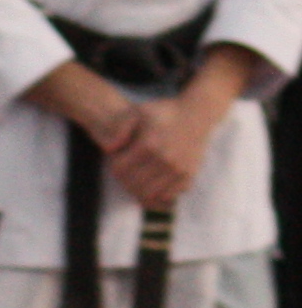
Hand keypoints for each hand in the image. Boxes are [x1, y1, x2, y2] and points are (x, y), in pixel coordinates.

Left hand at [108, 75, 238, 208]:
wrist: (198, 114)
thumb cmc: (163, 113)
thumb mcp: (138, 111)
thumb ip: (119, 126)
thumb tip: (110, 148)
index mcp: (149, 144)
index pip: (119, 170)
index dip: (114, 165)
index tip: (118, 158)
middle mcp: (165, 159)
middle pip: (132, 185)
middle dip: (123, 179)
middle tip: (126, 170)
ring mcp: (179, 169)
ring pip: (148, 195)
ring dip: (138, 190)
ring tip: (137, 177)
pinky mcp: (189, 176)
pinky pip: (166, 197)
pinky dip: (156, 195)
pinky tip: (152, 184)